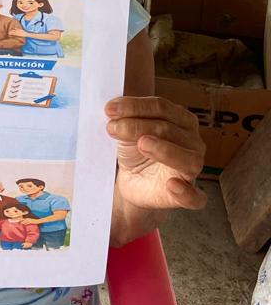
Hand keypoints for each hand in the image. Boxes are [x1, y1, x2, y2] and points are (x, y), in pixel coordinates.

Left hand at [105, 96, 205, 212]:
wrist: (133, 182)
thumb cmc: (137, 152)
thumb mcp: (128, 133)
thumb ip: (126, 120)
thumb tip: (114, 112)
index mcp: (182, 120)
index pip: (162, 108)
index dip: (136, 107)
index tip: (110, 109)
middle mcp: (193, 142)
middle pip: (169, 130)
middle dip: (139, 126)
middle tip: (113, 127)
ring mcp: (192, 168)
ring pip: (188, 159)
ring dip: (164, 150)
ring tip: (142, 144)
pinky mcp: (187, 194)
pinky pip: (194, 197)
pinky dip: (186, 192)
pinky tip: (172, 185)